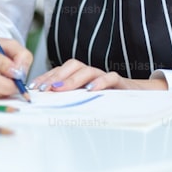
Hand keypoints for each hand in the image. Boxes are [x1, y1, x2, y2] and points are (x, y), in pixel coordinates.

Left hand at [28, 59, 167, 91]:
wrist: (139, 99)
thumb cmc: (109, 101)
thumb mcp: (86, 101)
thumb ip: (69, 100)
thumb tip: (45, 106)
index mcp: (81, 77)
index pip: (60, 71)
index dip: (45, 77)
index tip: (32, 88)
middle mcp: (91, 74)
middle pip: (71, 66)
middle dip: (55, 77)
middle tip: (44, 90)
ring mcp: (105, 76)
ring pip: (87, 70)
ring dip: (72, 79)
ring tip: (60, 90)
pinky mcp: (120, 82)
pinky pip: (110, 78)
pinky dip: (100, 82)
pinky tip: (90, 91)